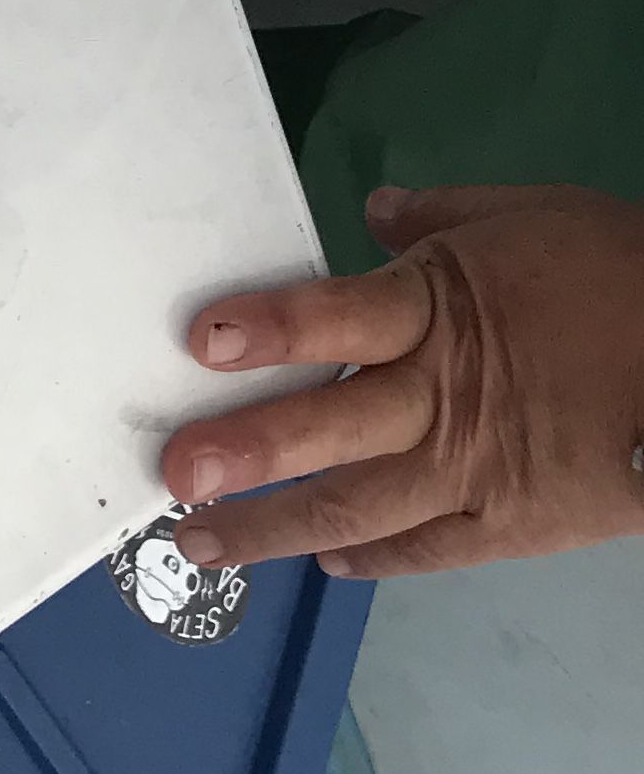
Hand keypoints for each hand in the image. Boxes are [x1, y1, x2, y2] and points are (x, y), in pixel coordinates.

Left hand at [166, 184, 643, 578]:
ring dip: (274, 530)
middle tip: (174, 476)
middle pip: (331, 429)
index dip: (271, 328)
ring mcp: (476, 470)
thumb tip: (374, 210)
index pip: (337, 314)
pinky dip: (371, 558)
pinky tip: (323, 563)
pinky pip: (427, 550)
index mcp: (437, 308)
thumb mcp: (527, 215)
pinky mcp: (517, 524)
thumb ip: (438, 218)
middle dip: (246, 454)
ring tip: (200, 545)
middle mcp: (443, 396)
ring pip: (357, 508)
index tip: (202, 342)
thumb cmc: (612, 271)